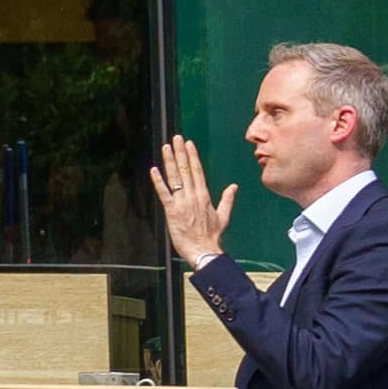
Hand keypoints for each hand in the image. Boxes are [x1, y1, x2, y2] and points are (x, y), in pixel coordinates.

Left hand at [153, 136, 232, 265]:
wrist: (204, 251)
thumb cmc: (212, 236)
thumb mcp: (223, 216)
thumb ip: (227, 199)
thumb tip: (234, 186)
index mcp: (204, 196)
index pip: (198, 171)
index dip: (192, 156)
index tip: (189, 143)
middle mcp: (193, 196)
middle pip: (186, 170)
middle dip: (180, 152)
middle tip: (176, 137)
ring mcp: (182, 203)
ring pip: (175, 178)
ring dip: (170, 161)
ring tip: (166, 147)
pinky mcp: (172, 211)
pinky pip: (164, 193)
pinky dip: (158, 181)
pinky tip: (153, 170)